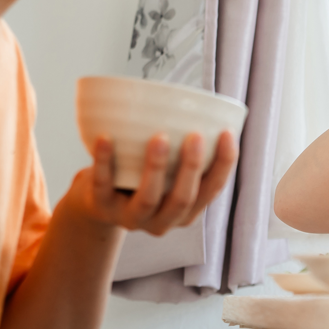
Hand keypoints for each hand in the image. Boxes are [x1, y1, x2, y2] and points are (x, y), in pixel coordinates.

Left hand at [66, 130, 236, 233]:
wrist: (101, 202)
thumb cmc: (144, 176)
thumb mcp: (170, 173)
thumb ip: (186, 153)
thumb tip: (212, 108)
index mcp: (187, 211)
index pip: (212, 189)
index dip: (224, 164)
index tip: (227, 133)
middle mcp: (163, 220)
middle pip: (183, 199)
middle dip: (191, 167)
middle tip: (195, 135)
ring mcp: (131, 218)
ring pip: (147, 199)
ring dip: (155, 168)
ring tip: (159, 137)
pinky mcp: (102, 208)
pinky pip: (103, 186)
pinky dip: (104, 161)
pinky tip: (105, 137)